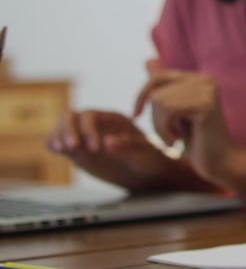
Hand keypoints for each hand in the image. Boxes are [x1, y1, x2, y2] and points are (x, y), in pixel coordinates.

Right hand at [46, 109, 176, 190]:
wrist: (149, 172)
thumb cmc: (150, 159)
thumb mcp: (144, 153)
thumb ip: (128, 147)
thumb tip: (108, 142)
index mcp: (113, 119)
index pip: (90, 115)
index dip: (87, 129)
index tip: (95, 148)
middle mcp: (96, 125)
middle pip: (71, 116)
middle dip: (66, 129)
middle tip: (71, 148)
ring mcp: (85, 137)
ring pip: (62, 127)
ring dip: (57, 135)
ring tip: (61, 150)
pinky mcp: (79, 151)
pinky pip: (59, 142)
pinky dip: (53, 143)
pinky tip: (56, 151)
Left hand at [134, 60, 239, 185]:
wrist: (221, 163)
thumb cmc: (198, 141)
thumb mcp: (176, 112)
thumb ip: (165, 87)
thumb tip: (148, 60)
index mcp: (200, 78)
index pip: (158, 77)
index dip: (141, 96)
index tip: (135, 115)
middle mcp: (206, 79)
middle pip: (156, 91)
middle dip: (154, 118)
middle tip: (170, 135)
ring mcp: (207, 91)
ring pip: (160, 101)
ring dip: (159, 127)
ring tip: (174, 138)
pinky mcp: (206, 105)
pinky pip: (168, 110)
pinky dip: (165, 130)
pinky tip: (177, 141)